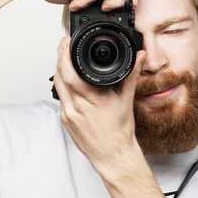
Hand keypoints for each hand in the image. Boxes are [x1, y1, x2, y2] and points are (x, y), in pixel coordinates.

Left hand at [52, 33, 145, 172]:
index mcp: (94, 99)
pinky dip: (63, 87)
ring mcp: (69, 114)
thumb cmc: (120, 131)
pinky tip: (69, 81)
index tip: (67, 42)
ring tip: (65, 59)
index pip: (72, 72)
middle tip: (64, 46)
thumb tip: (139, 57)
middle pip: (60, 76)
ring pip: (57, 86)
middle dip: (60, 57)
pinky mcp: (65, 120)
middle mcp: (78, 107)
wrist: (112, 154)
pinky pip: (60, 98)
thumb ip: (131, 75)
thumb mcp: (127, 100)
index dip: (65, 55)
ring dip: (59, 70)